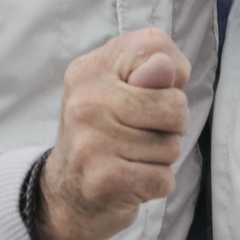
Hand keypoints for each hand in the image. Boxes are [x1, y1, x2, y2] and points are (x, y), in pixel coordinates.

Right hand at [38, 28, 190, 239]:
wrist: (64, 193)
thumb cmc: (103, 132)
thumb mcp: (120, 88)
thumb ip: (150, 71)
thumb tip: (166, 68)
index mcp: (90, 69)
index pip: (154, 46)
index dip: (170, 74)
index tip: (147, 92)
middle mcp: (86, 102)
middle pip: (175, 105)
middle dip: (172, 125)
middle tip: (141, 133)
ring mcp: (92, 142)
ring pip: (171, 146)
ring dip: (161, 158)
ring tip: (131, 157)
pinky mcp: (104, 180)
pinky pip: (163, 179)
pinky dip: (156, 184)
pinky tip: (131, 180)